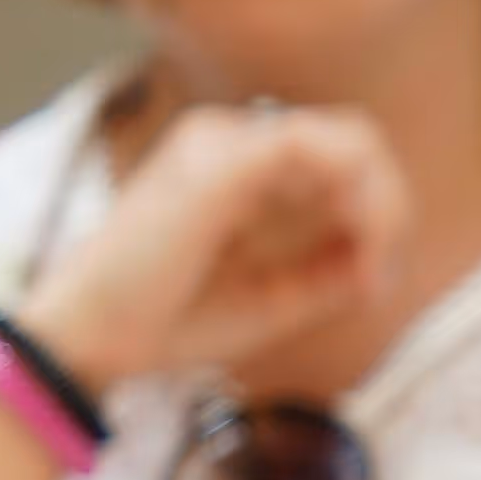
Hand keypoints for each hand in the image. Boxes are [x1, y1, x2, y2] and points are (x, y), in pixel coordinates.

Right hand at [24, 95, 412, 394]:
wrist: (92, 340)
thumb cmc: (165, 322)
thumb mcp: (272, 300)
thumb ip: (331, 274)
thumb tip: (386, 263)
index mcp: (233, 167)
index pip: (337, 160)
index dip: (378, 213)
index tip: (370, 282)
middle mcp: (227, 140)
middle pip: (354, 142)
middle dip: (388, 206)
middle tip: (377, 273)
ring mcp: (223, 142)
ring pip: (352, 139)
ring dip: (383, 202)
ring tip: (371, 263)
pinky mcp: (225, 159)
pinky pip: (327, 150)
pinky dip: (363, 198)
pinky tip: (360, 243)